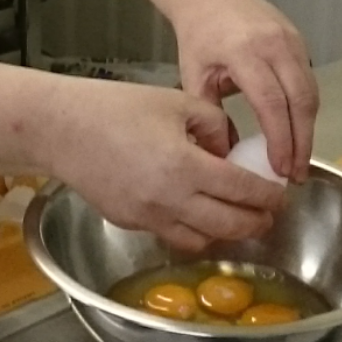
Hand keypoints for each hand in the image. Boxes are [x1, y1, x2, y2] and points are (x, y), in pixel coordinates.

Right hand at [39, 78, 287, 251]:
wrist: (61, 129)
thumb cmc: (114, 108)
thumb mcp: (175, 101)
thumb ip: (214, 124)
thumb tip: (230, 151)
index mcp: (185, 165)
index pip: (243, 190)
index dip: (268, 195)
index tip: (279, 193)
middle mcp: (170, 200)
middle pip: (230, 225)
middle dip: (256, 221)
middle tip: (267, 213)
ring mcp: (149, 217)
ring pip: (203, 240)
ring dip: (226, 232)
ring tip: (237, 217)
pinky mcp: (130, 223)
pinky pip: (173, 236)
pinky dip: (194, 231)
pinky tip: (198, 213)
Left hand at [172, 0, 317, 181]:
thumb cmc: (199, 36)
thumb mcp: (194, 75)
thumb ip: (210, 114)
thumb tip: (225, 157)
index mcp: (245, 52)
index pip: (271, 103)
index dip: (280, 139)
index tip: (279, 169)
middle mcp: (275, 44)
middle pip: (301, 100)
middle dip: (302, 142)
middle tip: (295, 175)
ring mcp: (293, 41)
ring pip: (311, 92)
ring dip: (308, 129)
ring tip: (298, 161)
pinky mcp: (301, 42)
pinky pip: (309, 81)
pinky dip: (306, 110)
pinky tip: (298, 132)